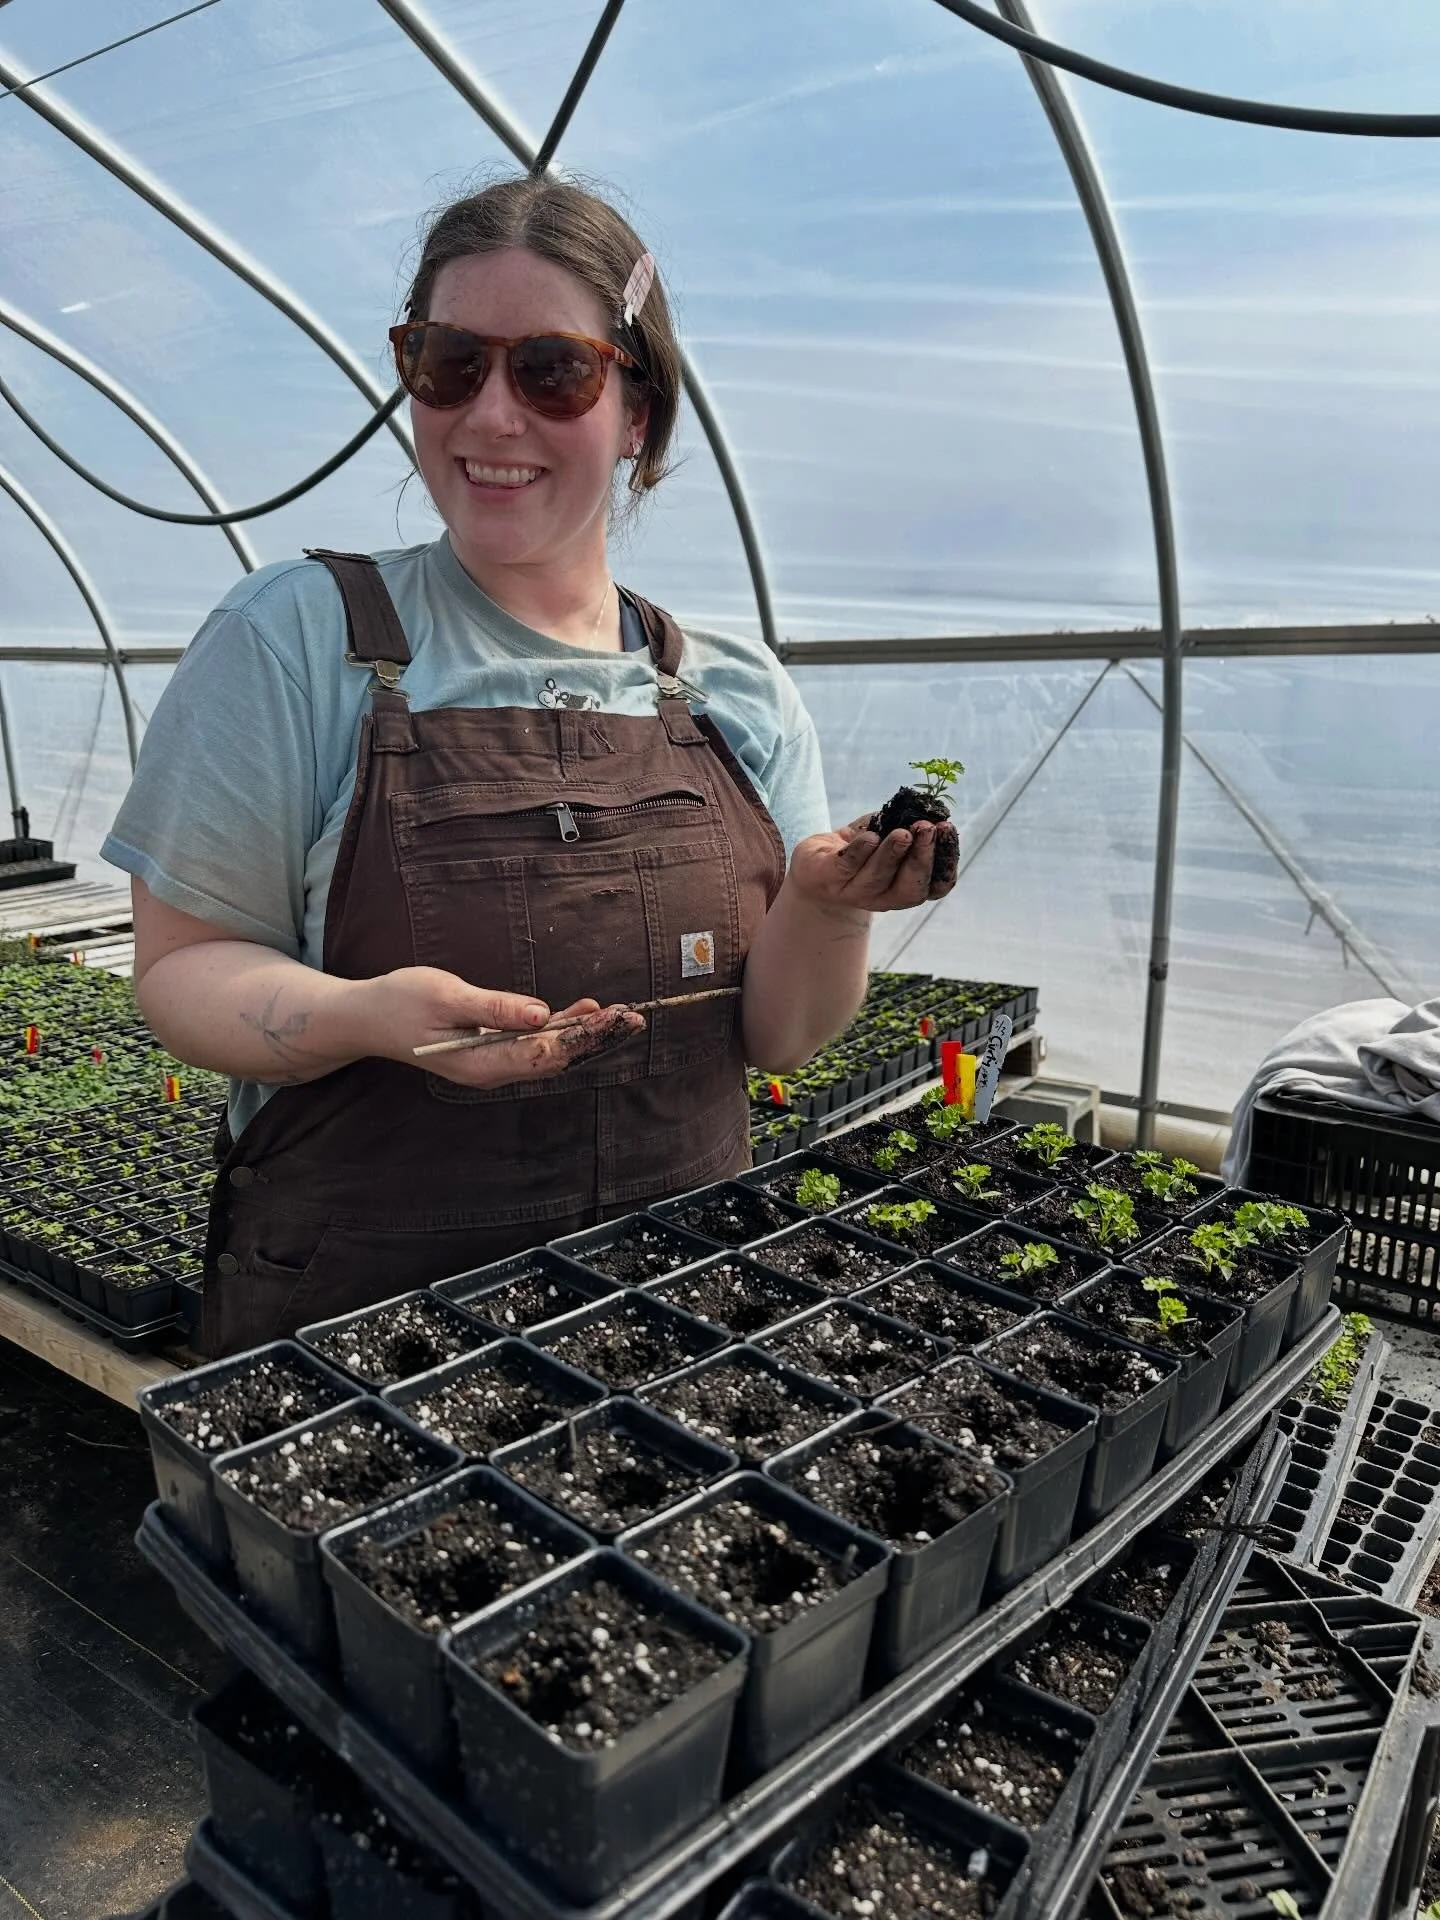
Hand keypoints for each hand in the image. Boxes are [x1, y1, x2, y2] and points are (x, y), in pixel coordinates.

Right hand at [357, 967, 645, 1088]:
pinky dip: (561, 1028)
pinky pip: (533, 1043)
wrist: (366, 1018)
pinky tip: (584, 1012)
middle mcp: (491, 1070)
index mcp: (480, 1064)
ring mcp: (491, 1062)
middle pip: (554, 1058)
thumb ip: (495, 1008)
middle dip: (594, 1038)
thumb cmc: (400, 1002)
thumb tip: (542, 1014)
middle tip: (634, 1018)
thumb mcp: (446, 997)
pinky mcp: (490, 1048)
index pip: (543, 1053)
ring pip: (548, 1052)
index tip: (611, 1017)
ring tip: (621, 1016)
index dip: (581, 1036)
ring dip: (584, 1034)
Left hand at [787, 815, 957, 913]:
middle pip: (910, 889)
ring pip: (878, 878)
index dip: (947, 863)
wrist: (814, 862)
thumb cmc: (859, 848)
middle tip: (927, 828)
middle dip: (921, 858)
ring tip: (902, 833)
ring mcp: (855, 892)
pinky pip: (847, 867)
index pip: (936, 887)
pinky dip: (860, 851)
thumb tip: (924, 806)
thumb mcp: (887, 833)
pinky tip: (870, 836)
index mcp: (906, 887)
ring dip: (892, 854)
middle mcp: (884, 897)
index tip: (948, 831)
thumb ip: (906, 823)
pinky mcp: (829, 879)